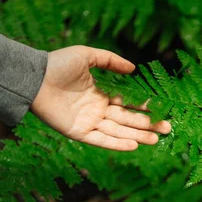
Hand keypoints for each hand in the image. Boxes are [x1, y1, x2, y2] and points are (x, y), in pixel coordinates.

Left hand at [29, 45, 170, 150]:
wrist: (34, 78)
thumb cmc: (57, 64)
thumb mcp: (87, 56)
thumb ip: (110, 60)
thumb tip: (133, 68)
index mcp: (101, 95)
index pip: (128, 104)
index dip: (144, 107)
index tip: (161, 109)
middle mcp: (97, 111)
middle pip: (127, 121)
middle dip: (148, 125)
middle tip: (168, 129)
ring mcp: (89, 123)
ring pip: (118, 132)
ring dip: (137, 136)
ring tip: (156, 140)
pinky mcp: (79, 133)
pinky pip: (101, 140)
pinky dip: (116, 144)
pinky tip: (133, 146)